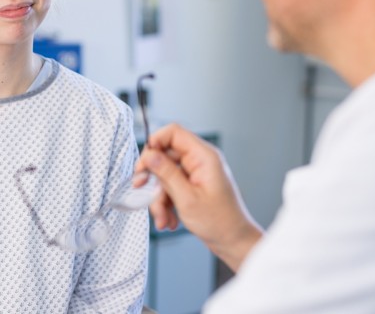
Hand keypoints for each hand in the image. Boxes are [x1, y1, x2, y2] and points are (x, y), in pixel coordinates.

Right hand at [136, 123, 262, 270]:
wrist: (233, 241)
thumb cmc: (219, 222)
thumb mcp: (187, 198)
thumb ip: (166, 174)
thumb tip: (149, 155)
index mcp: (204, 156)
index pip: (174, 132)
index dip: (154, 142)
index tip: (143, 162)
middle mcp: (200, 161)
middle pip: (165, 156)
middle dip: (153, 178)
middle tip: (141, 188)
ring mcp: (196, 173)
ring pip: (165, 175)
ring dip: (159, 197)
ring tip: (162, 218)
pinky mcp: (193, 185)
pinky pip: (171, 187)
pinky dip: (166, 203)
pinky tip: (169, 220)